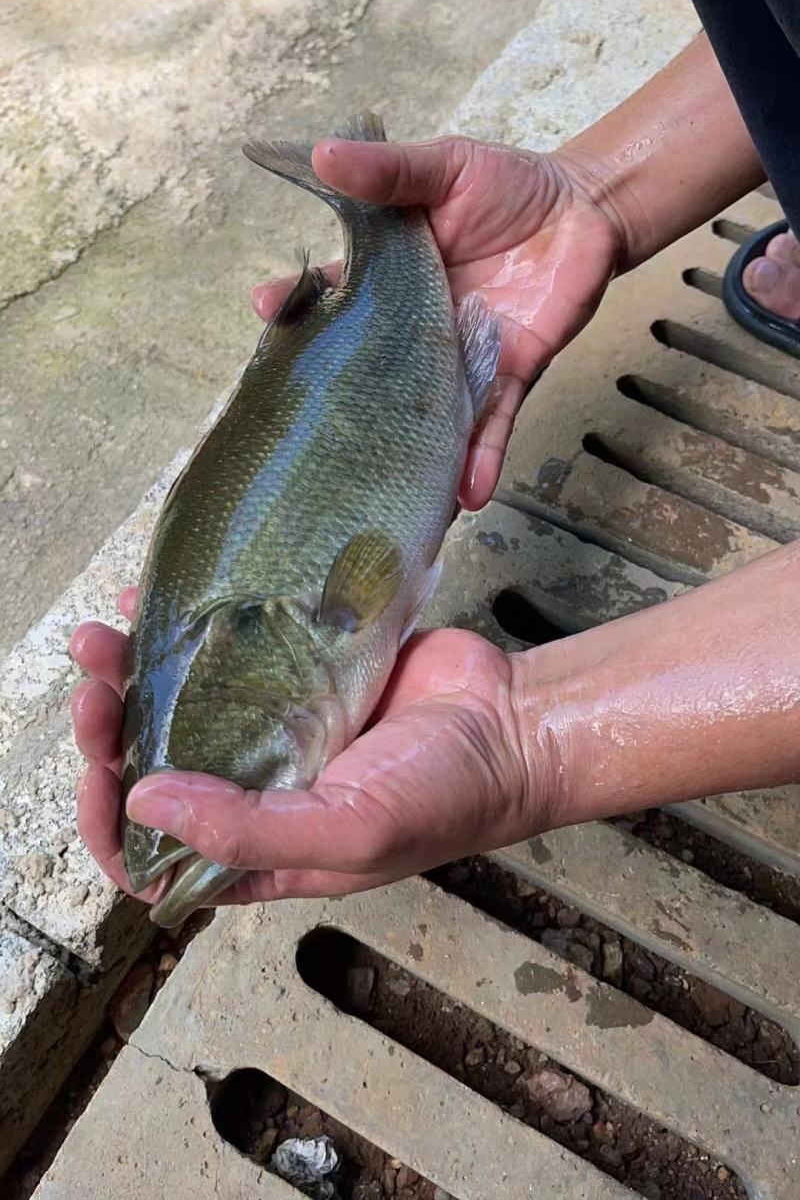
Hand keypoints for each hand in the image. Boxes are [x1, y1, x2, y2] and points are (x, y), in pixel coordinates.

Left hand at [71, 598, 556, 906]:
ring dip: (132, 677)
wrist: (511, 720)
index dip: (110, 822)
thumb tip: (144, 806)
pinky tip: (156, 606)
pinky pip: (226, 656)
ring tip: (103, 636)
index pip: (154, 856)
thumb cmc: (446, 796)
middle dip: (109, 734)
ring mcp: (274, 729)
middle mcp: (256, 791)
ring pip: (179, 707)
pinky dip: (185, 634)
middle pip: (154, 771)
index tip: (99, 769)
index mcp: (260, 851)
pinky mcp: (296, 674)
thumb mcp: (348, 832)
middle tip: (96, 686)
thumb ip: (249, 830)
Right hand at [253, 134, 626, 509]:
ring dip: (401, 452)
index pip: (333, 296)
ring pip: (421, 412)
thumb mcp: (443, 166)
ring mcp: (458, 358)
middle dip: (333, 396)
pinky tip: (465, 495)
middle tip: (303, 421)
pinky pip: (490, 424)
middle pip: (367, 368)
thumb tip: (323, 154)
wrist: (586, 210)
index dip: (298, 305)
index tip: (266, 309)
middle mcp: (415, 328)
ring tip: (372, 492)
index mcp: (390, 278)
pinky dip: (478, 459)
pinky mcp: (508, 375)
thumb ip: (390, 172)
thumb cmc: (508, 186)